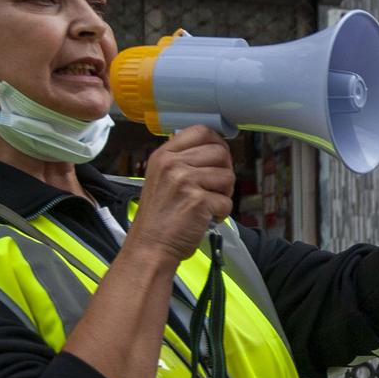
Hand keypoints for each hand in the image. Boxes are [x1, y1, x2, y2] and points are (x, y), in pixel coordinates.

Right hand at [126, 125, 234, 262]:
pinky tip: (205, 218)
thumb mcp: (161, 177)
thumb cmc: (160, 217)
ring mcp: (185, 181)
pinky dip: (221, 213)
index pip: (201, 131)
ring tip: (207, 204)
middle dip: (224, 171)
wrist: (150, 246)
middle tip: (213, 188)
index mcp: (164, 155)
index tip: (218, 159)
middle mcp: (173, 164)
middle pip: (220, 152)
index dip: (217, 143)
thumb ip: (182, 161)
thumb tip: (216, 150)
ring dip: (224, 193)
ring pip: (228, 176)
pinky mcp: (199, 201)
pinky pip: (227, 201)